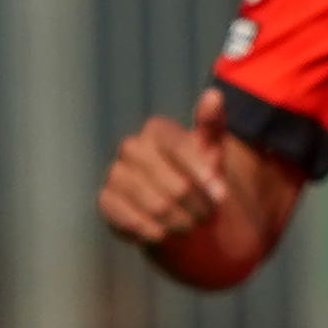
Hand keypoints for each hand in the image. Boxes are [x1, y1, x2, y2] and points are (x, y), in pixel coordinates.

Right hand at [96, 101, 234, 252]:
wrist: (177, 208)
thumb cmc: (199, 175)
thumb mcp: (213, 152)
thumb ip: (213, 126)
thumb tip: (214, 95)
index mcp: (157, 130)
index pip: (179, 148)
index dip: (202, 174)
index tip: (222, 196)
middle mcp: (131, 147)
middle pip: (173, 185)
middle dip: (198, 206)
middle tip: (207, 215)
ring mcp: (115, 174)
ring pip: (156, 205)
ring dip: (181, 222)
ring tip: (190, 224)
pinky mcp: (105, 200)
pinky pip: (131, 220)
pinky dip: (154, 232)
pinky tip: (165, 233)